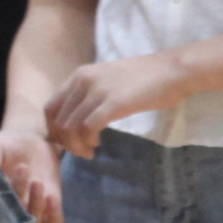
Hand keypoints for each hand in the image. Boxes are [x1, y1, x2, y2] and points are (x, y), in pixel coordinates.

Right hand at [0, 123, 63, 222]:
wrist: (32, 140)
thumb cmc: (7, 147)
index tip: (3, 181)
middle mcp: (12, 210)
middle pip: (14, 219)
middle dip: (18, 195)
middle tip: (21, 169)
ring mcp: (31, 211)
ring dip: (35, 207)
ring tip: (37, 182)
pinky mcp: (50, 208)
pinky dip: (54, 216)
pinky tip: (51, 197)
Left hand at [46, 53, 186, 155]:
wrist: (172, 70)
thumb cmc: (145, 79)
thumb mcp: (107, 81)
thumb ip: (89, 95)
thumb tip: (76, 120)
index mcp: (79, 75)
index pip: (50, 108)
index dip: (54, 130)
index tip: (68, 143)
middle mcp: (83, 80)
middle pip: (57, 120)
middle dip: (65, 142)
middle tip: (80, 152)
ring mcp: (97, 90)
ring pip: (70, 127)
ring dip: (76, 145)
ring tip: (89, 152)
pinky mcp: (113, 102)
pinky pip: (88, 128)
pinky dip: (88, 141)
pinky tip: (97, 145)